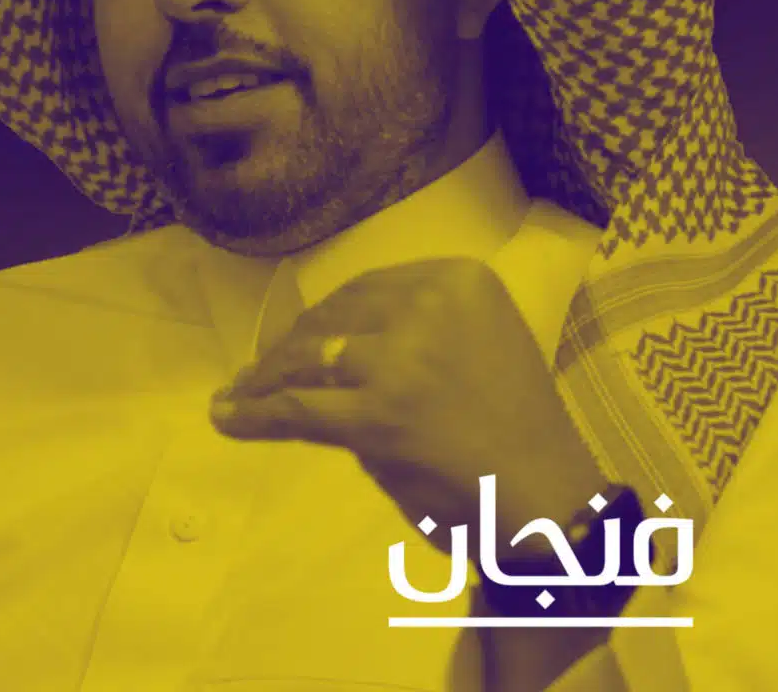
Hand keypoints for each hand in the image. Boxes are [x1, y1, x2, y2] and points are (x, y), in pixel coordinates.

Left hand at [209, 257, 605, 557]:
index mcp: (459, 279)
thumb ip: (406, 332)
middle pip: (331, 316)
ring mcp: (403, 357)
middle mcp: (431, 303)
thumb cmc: (513, 424)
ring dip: (264, 379)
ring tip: (239, 394)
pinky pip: (297, 408)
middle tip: (259, 372)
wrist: (549, 497)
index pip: (363, 290)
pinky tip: (228, 417)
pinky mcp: (378, 412)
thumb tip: (325, 346)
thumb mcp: (469, 345)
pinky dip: (254, 414)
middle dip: (288, 348)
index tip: (294, 336)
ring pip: (307, 358)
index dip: (320, 316)